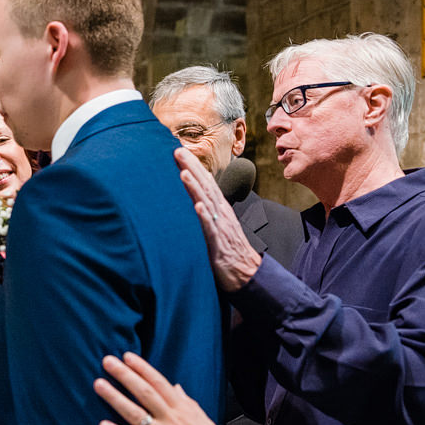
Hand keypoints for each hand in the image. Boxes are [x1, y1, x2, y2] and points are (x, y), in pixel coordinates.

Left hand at [93, 352, 244, 424]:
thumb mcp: (205, 421)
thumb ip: (189, 404)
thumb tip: (177, 389)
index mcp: (185, 410)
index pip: (160, 382)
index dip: (142, 368)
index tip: (128, 356)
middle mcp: (173, 420)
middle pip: (144, 392)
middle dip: (125, 375)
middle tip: (108, 361)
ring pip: (135, 413)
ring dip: (115, 397)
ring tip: (99, 384)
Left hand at [174, 147, 261, 290]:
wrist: (246, 273)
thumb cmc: (228, 249)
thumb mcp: (216, 226)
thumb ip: (206, 211)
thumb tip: (193, 198)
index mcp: (219, 208)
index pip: (205, 182)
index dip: (193, 166)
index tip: (179, 150)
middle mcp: (221, 213)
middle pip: (206, 186)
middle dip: (192, 167)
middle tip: (177, 150)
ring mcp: (220, 227)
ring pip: (207, 203)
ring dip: (195, 187)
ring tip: (183, 173)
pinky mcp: (219, 243)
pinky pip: (212, 228)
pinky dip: (205, 216)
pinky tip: (198, 206)